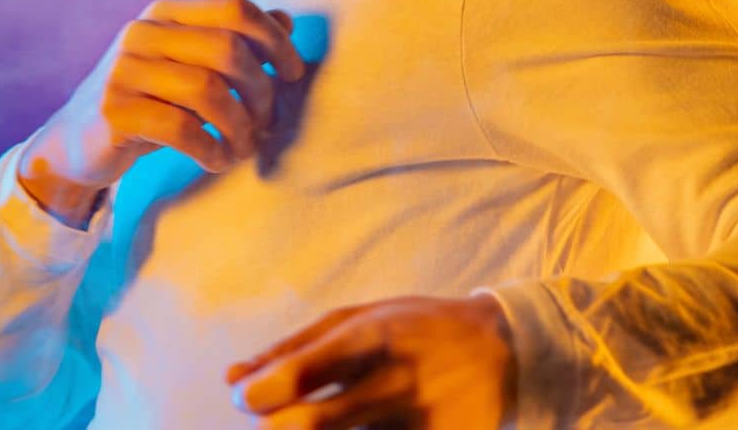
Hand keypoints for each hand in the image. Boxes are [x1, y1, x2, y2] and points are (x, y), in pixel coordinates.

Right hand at [19, 0, 303, 213]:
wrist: (75, 144)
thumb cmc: (147, 103)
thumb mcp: (188, 67)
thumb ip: (232, 40)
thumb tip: (285, 20)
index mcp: (165, 13)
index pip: (235, 8)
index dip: (274, 39)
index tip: (293, 74)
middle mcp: (142, 33)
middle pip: (228, 49)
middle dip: (260, 90)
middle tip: (268, 122)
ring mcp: (125, 71)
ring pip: (209, 90)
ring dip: (240, 126)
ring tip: (244, 147)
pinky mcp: (116, 112)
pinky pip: (182, 129)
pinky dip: (211, 149)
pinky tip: (217, 160)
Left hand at [224, 293, 516, 429]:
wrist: (506, 350)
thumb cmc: (414, 329)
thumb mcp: (358, 318)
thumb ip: (292, 349)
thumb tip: (232, 379)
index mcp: (370, 337)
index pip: (299, 373)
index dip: (255, 395)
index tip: (247, 400)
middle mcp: (393, 382)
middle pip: (308, 426)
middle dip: (274, 429)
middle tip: (278, 424)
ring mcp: (419, 423)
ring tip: (321, 423)